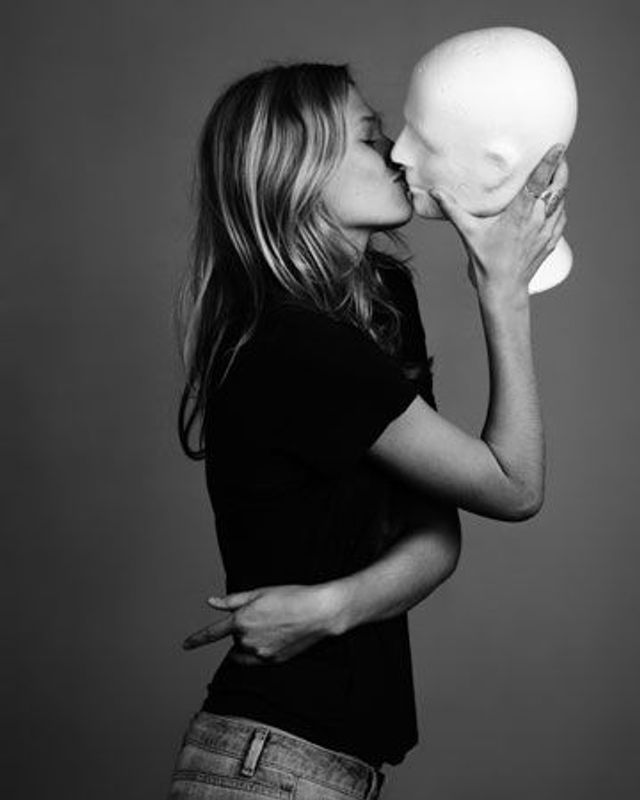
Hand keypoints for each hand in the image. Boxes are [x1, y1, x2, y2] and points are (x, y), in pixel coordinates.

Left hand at [182, 583, 341, 664]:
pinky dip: (261, 650)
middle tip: (265, 615)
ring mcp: (260, 653)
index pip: (213, 633)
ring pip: (245, 650)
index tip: (185, 645)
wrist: (318, 612)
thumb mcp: (260, 593)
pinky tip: (278, 637)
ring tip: (274, 625)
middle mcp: (247, 640)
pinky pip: (257, 659)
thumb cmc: (291, 597)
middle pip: (235, 638)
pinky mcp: (273, 661)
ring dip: (251, 641)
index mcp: (241, 621)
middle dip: (243, 629)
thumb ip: (233, 601)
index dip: (197, 639)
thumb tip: (212, 602)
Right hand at [430, 144, 568, 301]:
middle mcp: (537, 219)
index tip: (558, 146)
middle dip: (561, 168)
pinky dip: (560, 205)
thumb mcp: (468, 232)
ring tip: (556, 174)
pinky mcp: (551, 240)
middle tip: (558, 156)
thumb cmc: (486, 261)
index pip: (539, 181)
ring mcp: (547, 230)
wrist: (504, 288)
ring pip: (562, 200)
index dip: (550, 161)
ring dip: (561, 185)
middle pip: (559, 186)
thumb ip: (453, 210)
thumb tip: (435, 194)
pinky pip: (561, 216)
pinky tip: (554, 202)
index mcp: (519, 213)